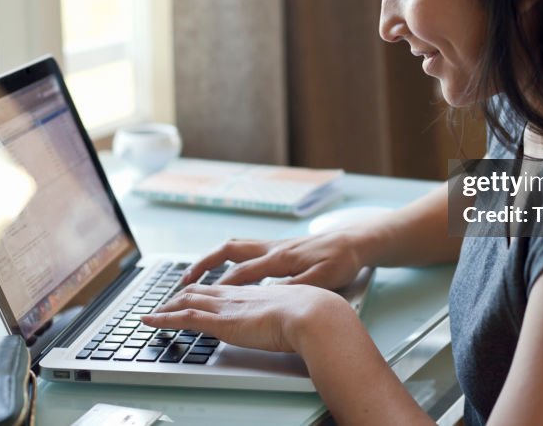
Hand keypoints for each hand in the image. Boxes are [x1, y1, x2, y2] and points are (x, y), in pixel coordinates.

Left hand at [140, 283, 353, 353]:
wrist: (315, 314)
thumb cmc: (316, 313)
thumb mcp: (302, 306)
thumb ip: (291, 308)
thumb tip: (293, 316)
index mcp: (258, 289)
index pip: (227, 284)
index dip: (211, 286)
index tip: (201, 290)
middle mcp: (240, 292)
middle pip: (205, 288)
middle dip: (185, 292)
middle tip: (171, 299)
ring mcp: (229, 305)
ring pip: (190, 299)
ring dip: (170, 304)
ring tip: (154, 311)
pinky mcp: (222, 321)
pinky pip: (185, 317)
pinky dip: (165, 318)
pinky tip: (151, 321)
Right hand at [178, 229, 376, 289]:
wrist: (358, 241)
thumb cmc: (343, 259)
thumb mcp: (324, 278)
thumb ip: (297, 286)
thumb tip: (273, 295)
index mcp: (280, 258)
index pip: (241, 273)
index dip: (219, 287)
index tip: (198, 301)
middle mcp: (273, 248)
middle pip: (228, 251)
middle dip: (203, 265)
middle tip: (183, 281)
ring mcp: (275, 246)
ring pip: (235, 247)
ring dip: (213, 259)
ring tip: (196, 273)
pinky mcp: (281, 248)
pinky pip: (246, 249)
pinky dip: (230, 258)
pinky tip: (228, 269)